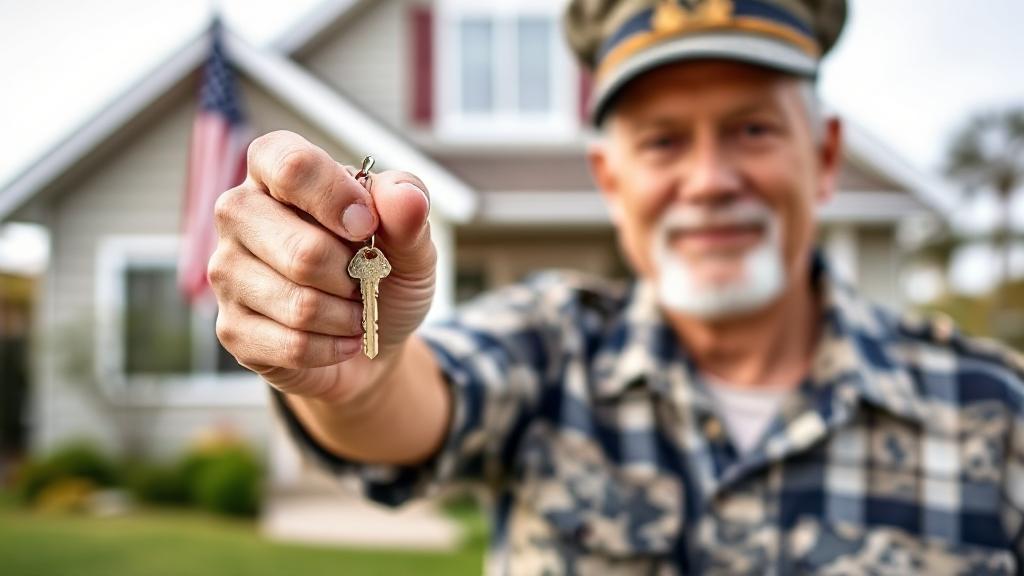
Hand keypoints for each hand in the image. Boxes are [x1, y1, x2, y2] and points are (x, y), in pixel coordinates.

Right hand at [208, 130, 434, 403]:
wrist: (372, 340)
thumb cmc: (383, 272)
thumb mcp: (410, 240)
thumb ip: (408, 213)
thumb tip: (406, 198)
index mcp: (277, 169)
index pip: (291, 165)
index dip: (335, 198)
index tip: (366, 227)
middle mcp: (239, 211)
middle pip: (302, 251)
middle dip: (352, 276)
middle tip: (362, 278)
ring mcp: (227, 270)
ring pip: (299, 304)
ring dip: (347, 317)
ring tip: (353, 311)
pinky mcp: (231, 327)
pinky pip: (293, 345)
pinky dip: (333, 347)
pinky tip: (339, 339)